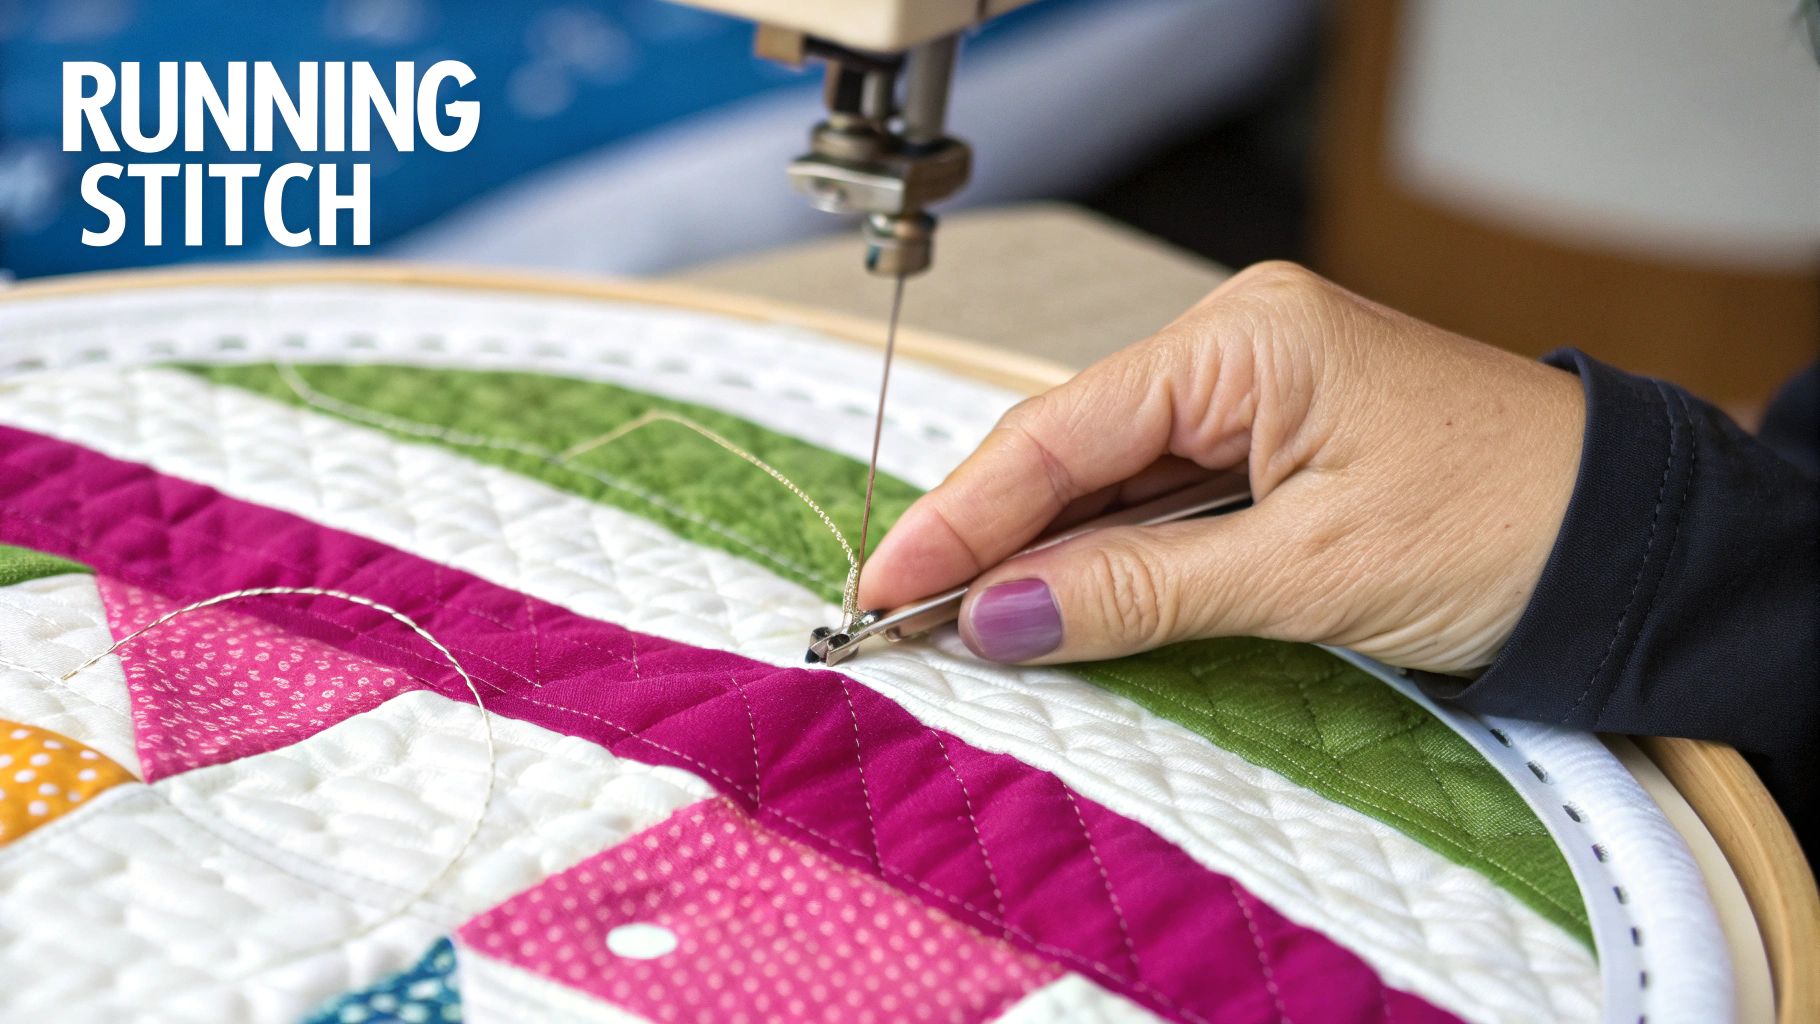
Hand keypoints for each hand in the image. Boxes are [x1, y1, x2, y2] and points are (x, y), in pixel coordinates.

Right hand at [857, 262, 1585, 672]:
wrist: (1632, 548)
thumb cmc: (1508, 527)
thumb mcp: (1308, 573)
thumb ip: (1140, 592)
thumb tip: (998, 617)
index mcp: (1247, 340)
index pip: (1062, 430)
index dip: (962, 513)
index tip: (886, 584)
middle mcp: (1239, 348)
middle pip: (1072, 449)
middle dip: (987, 534)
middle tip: (900, 614)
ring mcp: (1256, 394)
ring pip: (1110, 479)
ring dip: (1042, 552)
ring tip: (952, 619)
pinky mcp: (1274, 444)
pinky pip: (1161, 499)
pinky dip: (1107, 556)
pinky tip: (1050, 601)